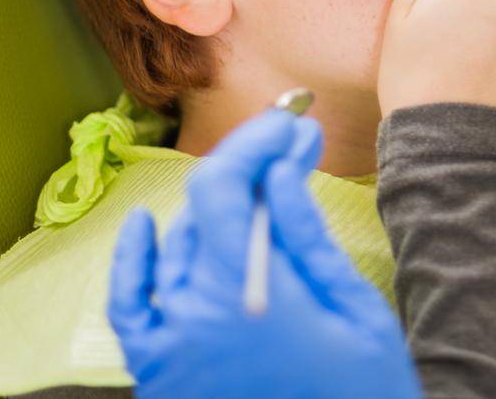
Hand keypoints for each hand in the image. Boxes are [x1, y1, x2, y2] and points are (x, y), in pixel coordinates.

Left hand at [108, 110, 420, 398]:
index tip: (290, 122)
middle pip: (204, 210)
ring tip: (266, 208)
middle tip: (291, 147)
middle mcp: (193, 317)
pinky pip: (131, 307)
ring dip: (218, 217)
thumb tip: (282, 162)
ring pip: (177, 250)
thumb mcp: (349, 303)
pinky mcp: (161, 373)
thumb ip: (304, 229)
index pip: (225, 186)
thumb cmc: (364, 389)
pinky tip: (146, 228)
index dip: (255, 142)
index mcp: (244, 295)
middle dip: (249, 170)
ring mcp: (169, 348)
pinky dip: (135, 264)